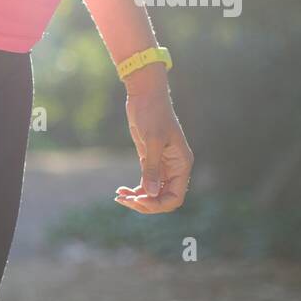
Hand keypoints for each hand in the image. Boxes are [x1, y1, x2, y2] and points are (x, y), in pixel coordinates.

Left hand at [115, 68, 192, 213]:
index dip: (157, 204)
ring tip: (119, 197)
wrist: (145, 96)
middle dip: (145, 204)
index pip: (175, 197)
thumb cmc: (153, 114)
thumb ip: (152, 168)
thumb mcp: (152, 141)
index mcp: (182, 165)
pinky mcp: (150, 160)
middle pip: (163, 199)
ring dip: (137, 199)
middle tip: (124, 200)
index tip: (138, 200)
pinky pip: (145, 184)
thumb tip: (151, 193)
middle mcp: (175, 168)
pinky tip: (120, 191)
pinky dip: (134, 191)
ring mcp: (162, 166)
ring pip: (153, 193)